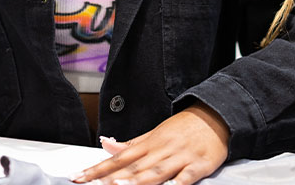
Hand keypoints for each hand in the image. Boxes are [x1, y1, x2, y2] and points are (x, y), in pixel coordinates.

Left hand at [72, 103, 229, 184]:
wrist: (214, 116)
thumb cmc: (182, 128)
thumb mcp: (154, 133)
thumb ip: (131, 144)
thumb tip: (105, 143)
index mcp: (148, 143)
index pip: (118, 157)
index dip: (98, 168)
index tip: (80, 176)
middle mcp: (160, 149)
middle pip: (132, 167)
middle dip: (111, 178)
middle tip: (92, 184)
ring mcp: (179, 157)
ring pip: (156, 172)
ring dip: (137, 180)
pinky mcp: (199, 165)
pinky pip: (187, 177)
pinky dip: (178, 183)